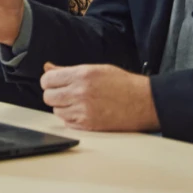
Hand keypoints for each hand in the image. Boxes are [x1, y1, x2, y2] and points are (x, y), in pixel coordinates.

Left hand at [40, 63, 158, 130]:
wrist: (144, 103)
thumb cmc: (124, 85)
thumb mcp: (96, 69)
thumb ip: (68, 70)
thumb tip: (48, 67)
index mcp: (82, 75)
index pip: (47, 79)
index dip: (49, 81)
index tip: (54, 82)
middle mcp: (80, 93)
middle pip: (48, 96)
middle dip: (54, 94)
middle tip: (65, 93)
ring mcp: (83, 111)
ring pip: (56, 110)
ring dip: (63, 107)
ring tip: (77, 102)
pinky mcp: (88, 125)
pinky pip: (67, 123)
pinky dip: (71, 118)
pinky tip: (83, 112)